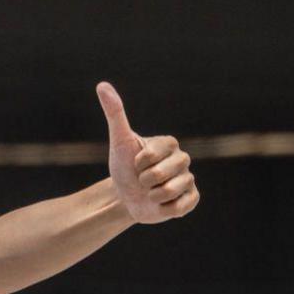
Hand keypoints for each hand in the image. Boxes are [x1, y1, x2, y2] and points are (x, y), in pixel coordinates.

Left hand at [96, 82, 199, 223]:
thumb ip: (115, 113)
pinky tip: (161, 204)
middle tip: (142, 180)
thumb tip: (102, 85)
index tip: (135, 162)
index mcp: (169, 143)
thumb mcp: (119, 140)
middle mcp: (183, 159)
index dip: (137, 163)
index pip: (150, 156)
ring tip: (150, 191)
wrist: (125, 196)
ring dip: (152, 196)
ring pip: (169, 191)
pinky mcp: (192, 199)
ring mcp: (189, 179)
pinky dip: (164, 209)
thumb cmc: (123, 166)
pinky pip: (180, 206)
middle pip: (161, 175)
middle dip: (143, 181)